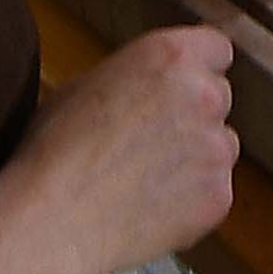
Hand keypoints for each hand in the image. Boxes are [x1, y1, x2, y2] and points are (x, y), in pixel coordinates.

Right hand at [7, 23, 240, 273]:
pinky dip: (192, 200)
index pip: (216, 49)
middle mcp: (204, 95)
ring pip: (220, 146)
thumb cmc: (52, 152)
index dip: (197, 70)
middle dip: (193, 116)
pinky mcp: (219, 196)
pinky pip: (215, 191)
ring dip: (196, 158)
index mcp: (170, 56)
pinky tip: (150, 210)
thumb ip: (136, 78)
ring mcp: (217, 148)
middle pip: (218, 98)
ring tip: (146, 181)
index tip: (179, 89)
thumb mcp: (85, 85)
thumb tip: (149, 89)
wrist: (52, 224)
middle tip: (152, 142)